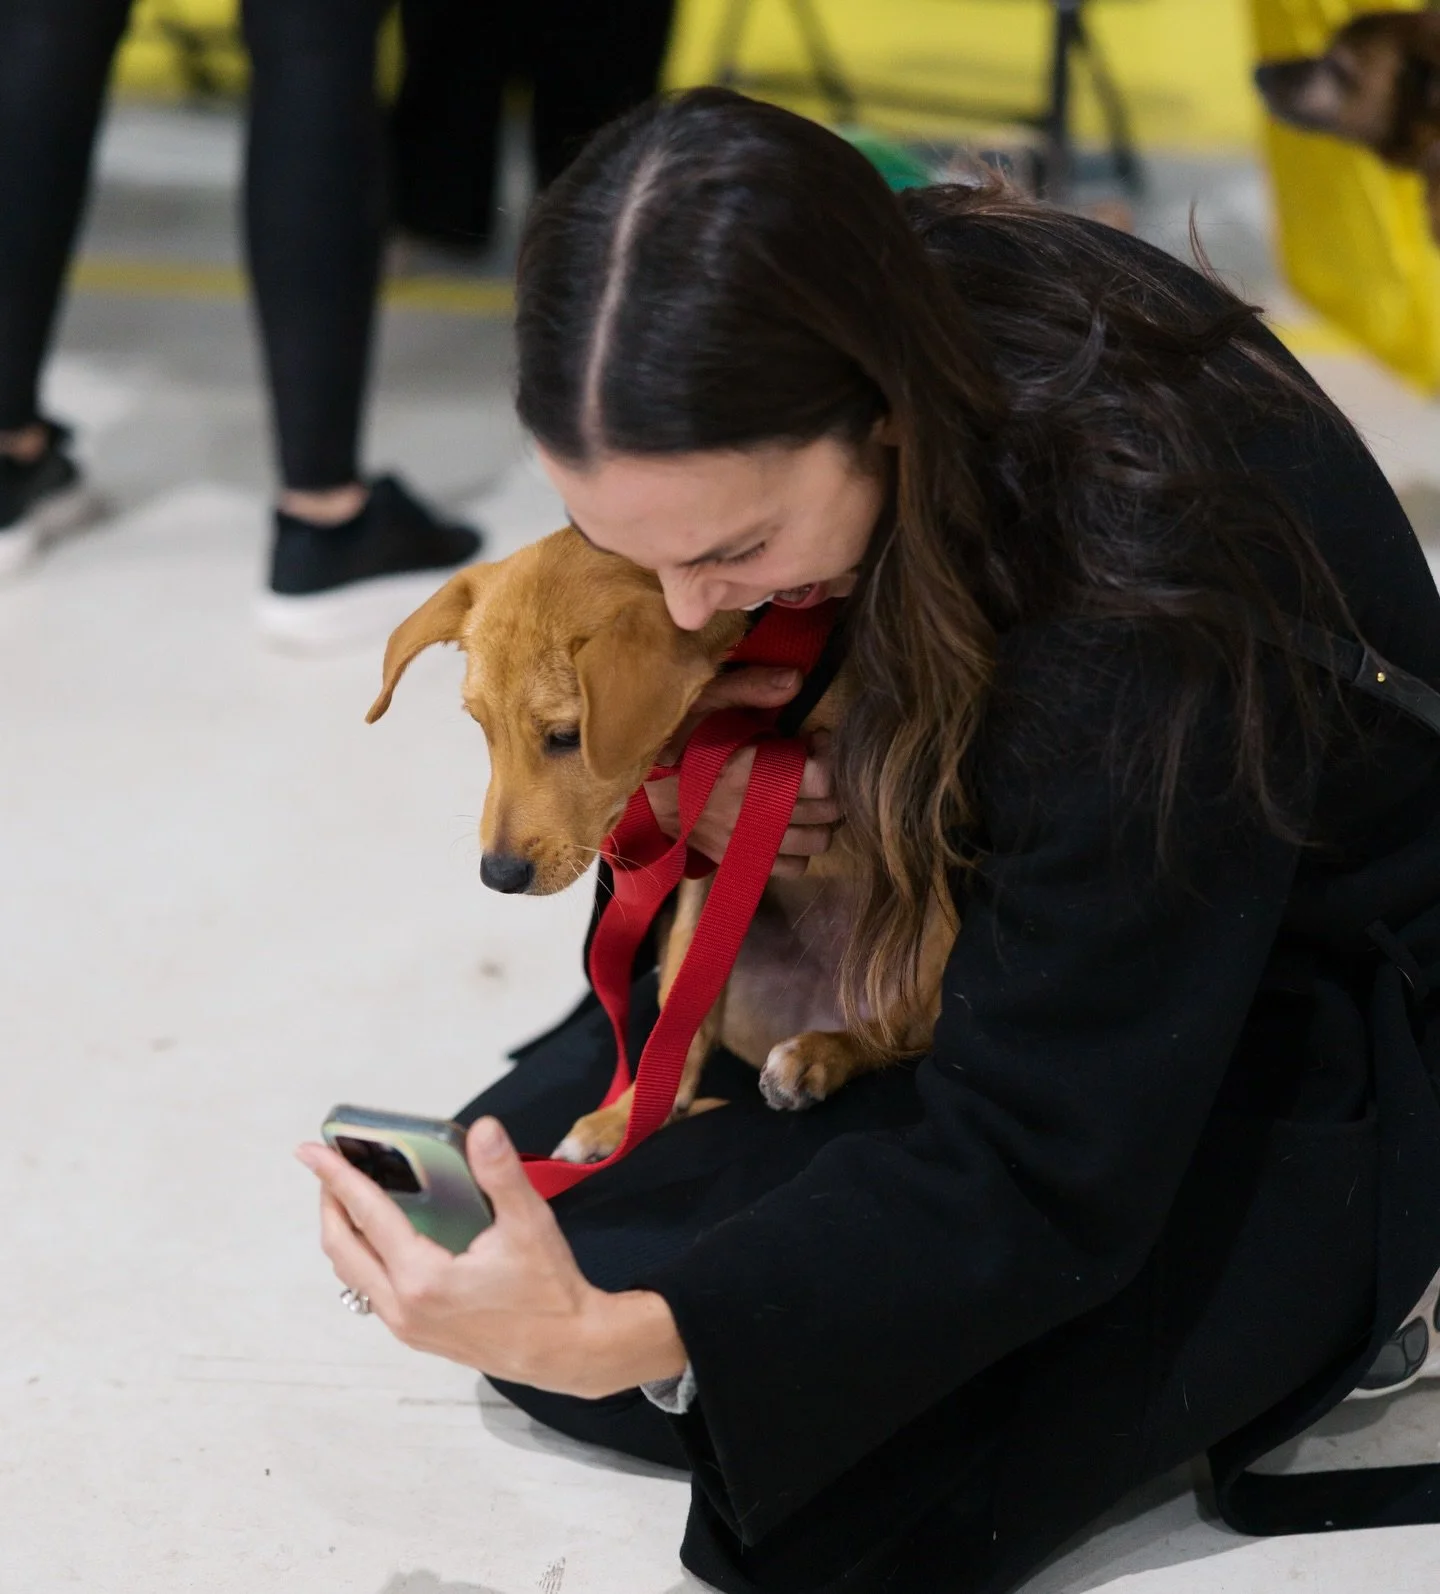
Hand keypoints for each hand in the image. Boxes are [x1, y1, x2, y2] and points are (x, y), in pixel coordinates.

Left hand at [296, 1118, 687, 1397]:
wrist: (567, 1351)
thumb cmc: (550, 1288)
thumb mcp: (529, 1223)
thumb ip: (500, 1173)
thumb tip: (482, 1128)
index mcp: (423, 1277)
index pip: (366, 1215)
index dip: (336, 1176)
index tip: (309, 1151)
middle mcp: (403, 1306)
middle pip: (342, 1247)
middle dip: (329, 1201)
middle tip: (329, 1166)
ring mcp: (405, 1325)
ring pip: (351, 1272)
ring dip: (343, 1231)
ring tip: (349, 1194)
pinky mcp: (415, 1334)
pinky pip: (370, 1289)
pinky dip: (362, 1255)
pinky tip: (382, 1235)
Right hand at [645, 666, 840, 875]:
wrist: (638, 794)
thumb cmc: (672, 745)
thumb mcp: (702, 703)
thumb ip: (748, 689)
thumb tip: (796, 680)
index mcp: (751, 772)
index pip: (820, 778)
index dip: (827, 756)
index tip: (815, 741)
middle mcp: (758, 813)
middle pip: (827, 810)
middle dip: (830, 785)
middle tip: (813, 766)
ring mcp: (751, 842)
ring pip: (817, 841)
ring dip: (820, 819)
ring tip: (805, 796)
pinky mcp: (741, 859)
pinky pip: (793, 867)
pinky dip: (799, 850)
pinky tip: (788, 826)